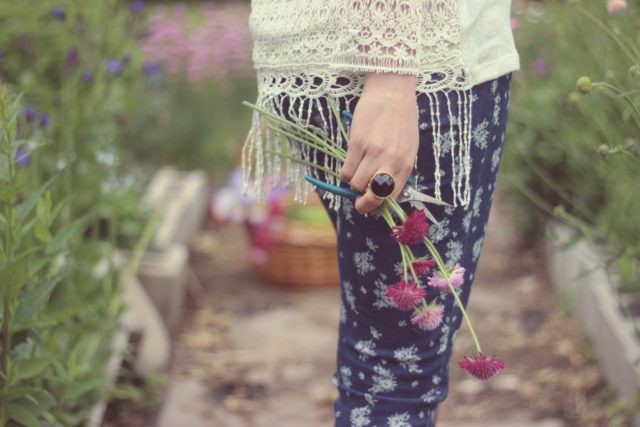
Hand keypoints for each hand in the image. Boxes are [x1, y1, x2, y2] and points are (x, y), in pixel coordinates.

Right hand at [340, 72, 418, 214]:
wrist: (391, 91)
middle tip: (359, 203)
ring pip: (356, 184)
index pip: (391, 197)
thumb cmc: (402, 119)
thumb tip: (385, 190)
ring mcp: (372, 153)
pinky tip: (351, 163)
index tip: (373, 207)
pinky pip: (346, 170)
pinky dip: (346, 172)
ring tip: (357, 173)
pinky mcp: (356, 144)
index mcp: (406, 164)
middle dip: (364, 204)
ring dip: (354, 184)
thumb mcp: (408, 147)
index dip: (380, 206)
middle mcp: (390, 161)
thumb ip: (399, 169)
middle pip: (373, 196)